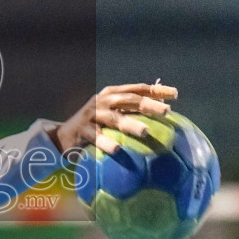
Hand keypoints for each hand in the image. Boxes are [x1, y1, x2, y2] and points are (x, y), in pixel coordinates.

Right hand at [49, 83, 177, 154]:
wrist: (63, 136)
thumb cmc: (95, 126)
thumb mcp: (112, 114)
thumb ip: (132, 110)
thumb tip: (163, 111)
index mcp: (112, 93)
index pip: (138, 89)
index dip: (156, 91)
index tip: (175, 94)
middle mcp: (103, 101)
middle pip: (128, 100)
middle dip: (148, 104)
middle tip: (166, 112)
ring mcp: (92, 115)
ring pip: (114, 118)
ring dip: (130, 124)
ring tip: (146, 132)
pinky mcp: (82, 131)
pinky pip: (96, 137)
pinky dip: (106, 143)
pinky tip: (117, 150)